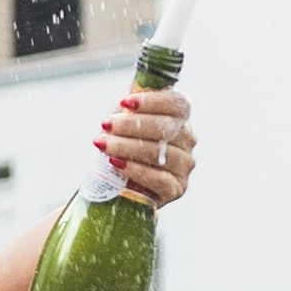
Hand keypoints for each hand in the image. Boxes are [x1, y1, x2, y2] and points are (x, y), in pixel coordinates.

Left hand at [98, 83, 196, 205]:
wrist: (120, 184)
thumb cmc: (124, 146)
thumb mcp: (124, 122)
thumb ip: (128, 108)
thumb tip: (124, 102)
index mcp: (179, 119)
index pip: (177, 104)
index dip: (153, 101)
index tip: (126, 102)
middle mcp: (187, 141)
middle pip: (166, 128)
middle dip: (131, 125)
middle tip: (106, 125)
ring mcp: (184, 166)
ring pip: (159, 153)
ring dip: (126, 147)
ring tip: (103, 145)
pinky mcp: (176, 188)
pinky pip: (159, 179)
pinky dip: (135, 169)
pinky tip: (117, 164)